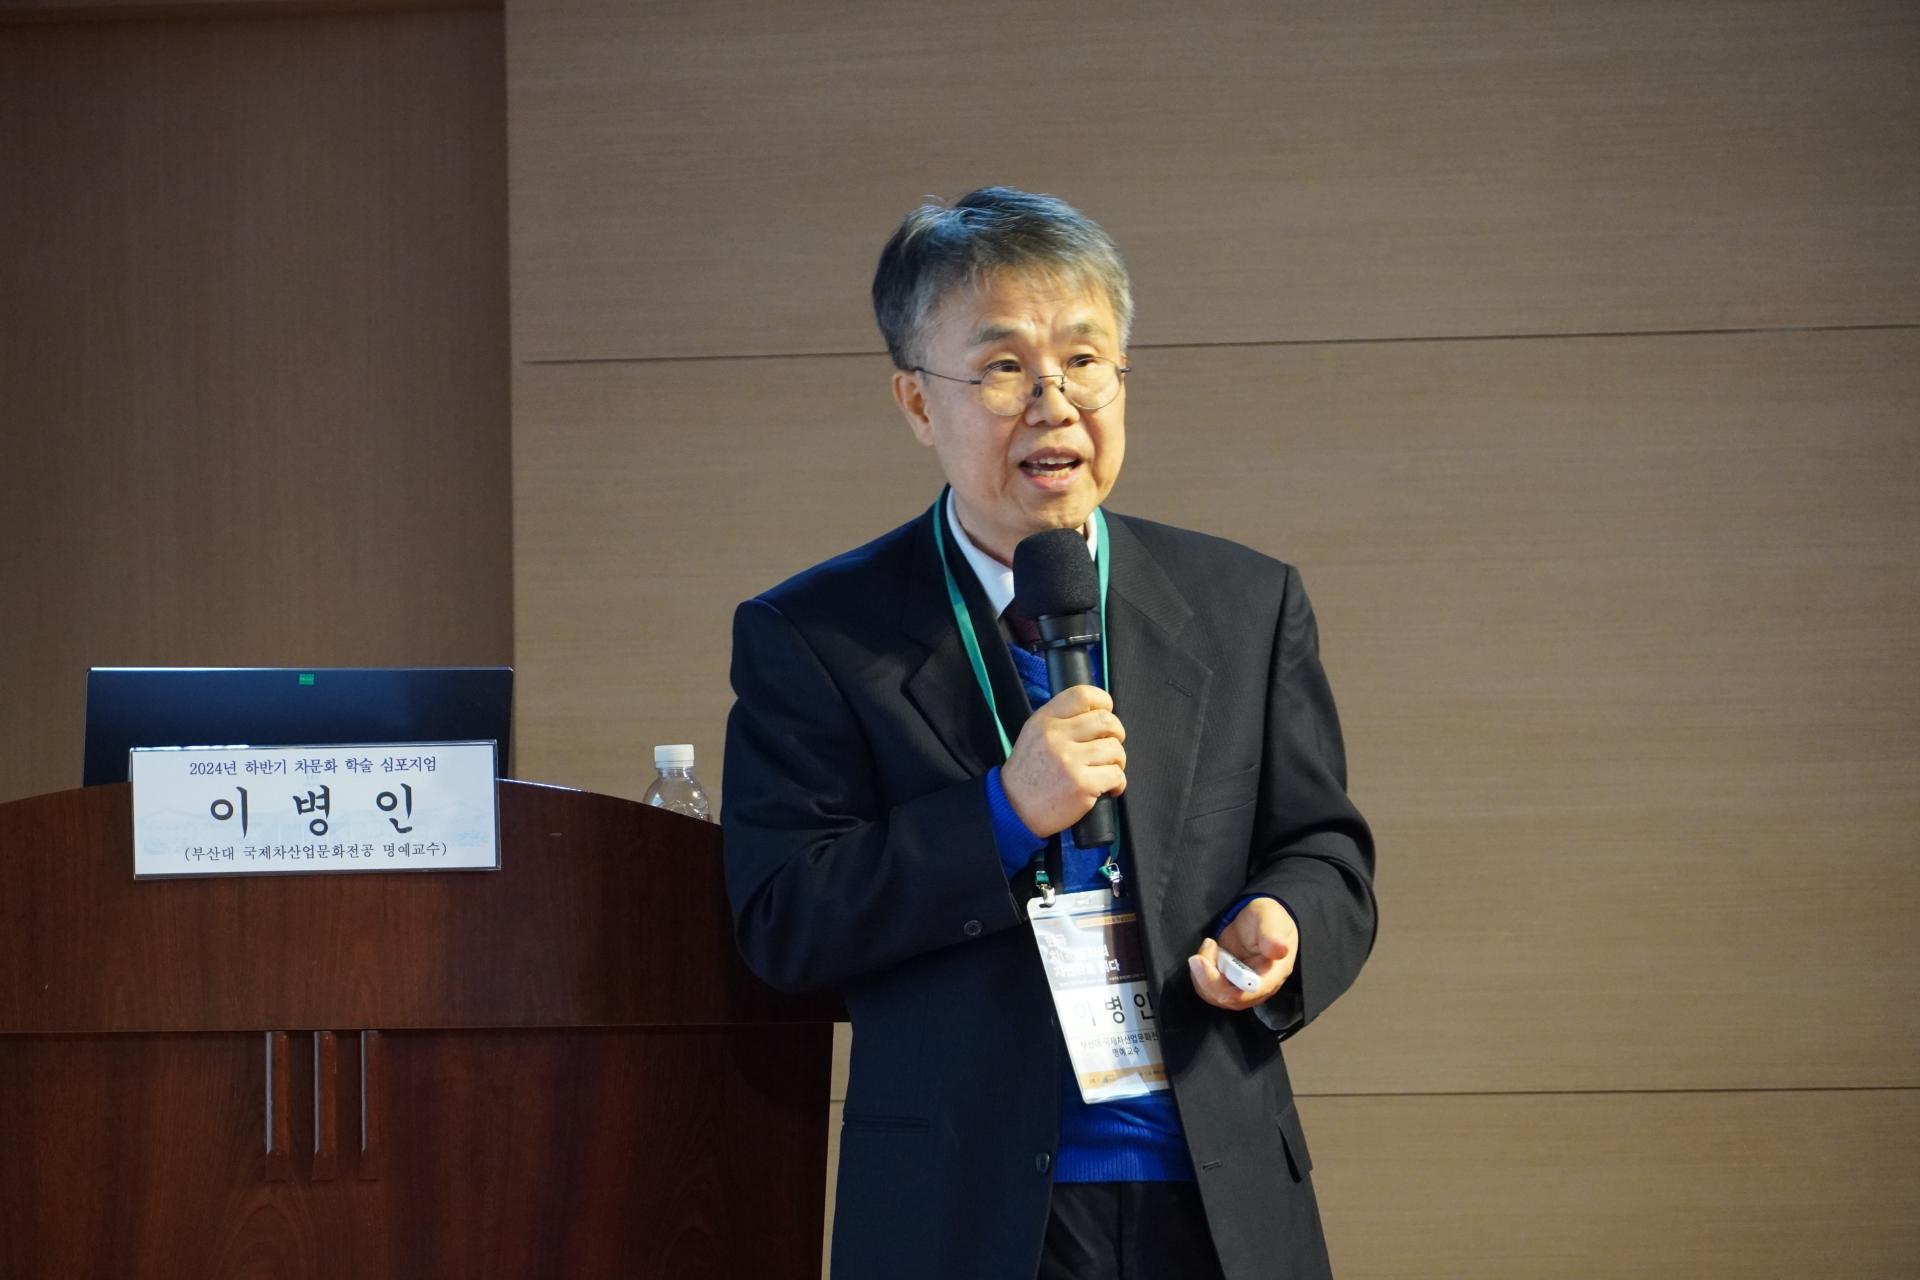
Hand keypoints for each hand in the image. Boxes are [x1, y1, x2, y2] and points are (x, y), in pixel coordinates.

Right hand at [1001, 685, 1126, 837]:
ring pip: (1115, 749)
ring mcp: (1070, 762)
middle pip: (1106, 721)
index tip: (1106, 712)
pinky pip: (1116, 775)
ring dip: (1117, 761)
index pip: (1082, 695)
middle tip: (1110, 745)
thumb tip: (1097, 712)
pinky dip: (1118, 783)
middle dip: (1116, 733)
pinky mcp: (1082, 785)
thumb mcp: (1034, 734)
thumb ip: (1061, 720)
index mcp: (1044, 721)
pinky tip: (1108, 788)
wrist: (1014, 809)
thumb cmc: (1029, 774)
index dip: (1103, 702)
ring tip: (1106, 769)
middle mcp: (1056, 737)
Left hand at [1188, 898, 1297, 1010]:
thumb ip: (1273, 936)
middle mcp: (1258, 986)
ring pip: (1215, 995)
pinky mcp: (1227, 984)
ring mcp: (1241, 987)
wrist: (1255, 921)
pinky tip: (1208, 952)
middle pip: (1231, 998)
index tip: (1213, 975)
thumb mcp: (1270, 919)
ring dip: (1203, 973)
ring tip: (1210, 944)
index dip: (1234, 992)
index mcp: (1274, 973)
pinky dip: (1200, 973)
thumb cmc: (1267, 919)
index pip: (1254, 992)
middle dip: (1210, 979)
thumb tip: (1280, 950)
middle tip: (1204, 950)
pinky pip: (1208, 989)